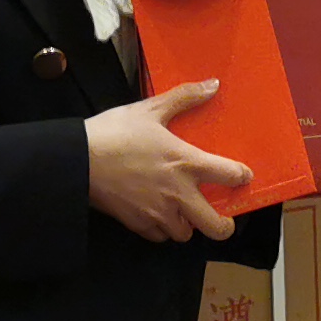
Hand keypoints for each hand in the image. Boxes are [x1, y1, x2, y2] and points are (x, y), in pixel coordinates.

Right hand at [87, 81, 248, 243]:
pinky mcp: (138, 225)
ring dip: (187, 225)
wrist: (78, 160)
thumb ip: (184, 97)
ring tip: (182, 212)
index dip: (241, 177)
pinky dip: (161, 229)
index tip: (243, 177)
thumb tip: (213, 84)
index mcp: (187, 163)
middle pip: (216, 226)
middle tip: (222, 219)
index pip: (230, 175)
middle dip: (224, 226)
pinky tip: (156, 214)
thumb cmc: (115, 132)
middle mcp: (179, 194)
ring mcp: (158, 213)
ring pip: (185, 234)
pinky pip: (159, 236)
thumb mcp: (150, 109)